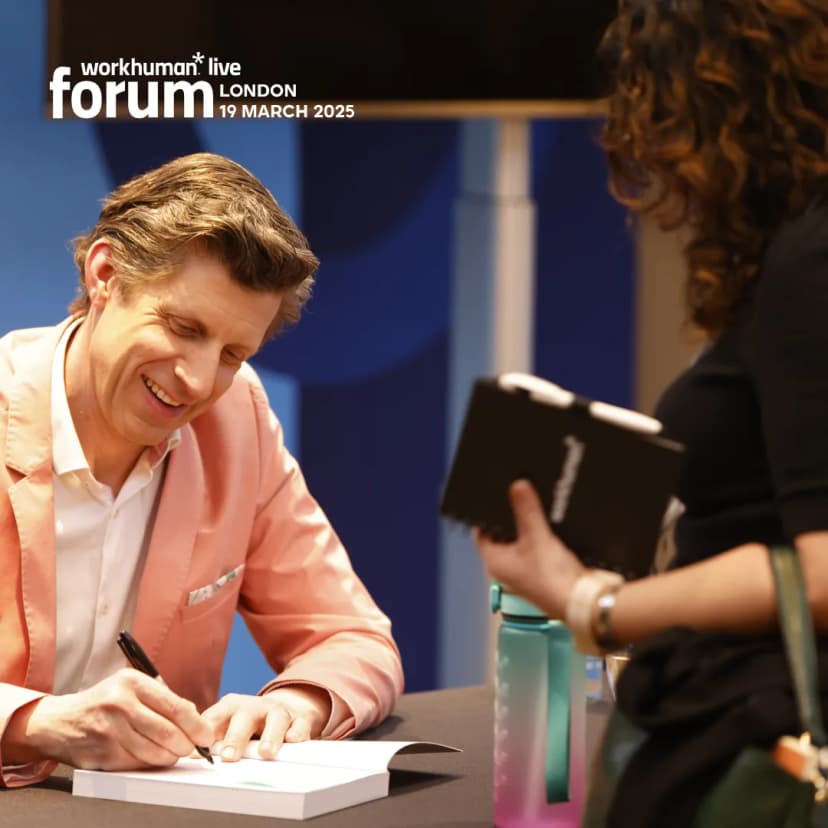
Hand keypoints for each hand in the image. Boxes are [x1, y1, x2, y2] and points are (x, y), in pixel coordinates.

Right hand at [3, 669, 213, 769]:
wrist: (62, 721)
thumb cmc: (106, 702)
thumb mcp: (132, 687)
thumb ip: (162, 699)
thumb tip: (196, 718)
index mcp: (133, 682)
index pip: (176, 706)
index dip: (196, 725)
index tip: (207, 735)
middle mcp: (120, 703)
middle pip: (167, 732)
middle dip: (187, 745)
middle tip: (193, 749)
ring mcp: (109, 729)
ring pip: (153, 751)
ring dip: (170, 757)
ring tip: (174, 754)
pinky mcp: (101, 753)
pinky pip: (136, 763)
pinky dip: (149, 764)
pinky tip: (152, 758)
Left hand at [203, 685, 331, 761]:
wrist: (283, 708)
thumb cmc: (248, 723)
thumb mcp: (226, 725)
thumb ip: (211, 739)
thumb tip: (191, 758)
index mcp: (230, 707)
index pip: (215, 718)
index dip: (206, 733)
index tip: (198, 752)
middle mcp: (254, 707)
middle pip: (244, 718)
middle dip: (236, 737)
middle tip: (229, 756)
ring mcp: (278, 712)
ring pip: (275, 719)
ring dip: (270, 735)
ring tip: (265, 752)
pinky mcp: (299, 720)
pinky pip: (299, 725)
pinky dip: (297, 733)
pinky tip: (293, 741)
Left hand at [474, 480, 585, 617]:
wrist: (582, 601)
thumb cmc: (553, 580)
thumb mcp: (537, 537)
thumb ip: (527, 510)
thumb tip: (517, 486)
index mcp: (496, 562)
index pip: (481, 532)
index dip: (486, 514)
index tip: (494, 496)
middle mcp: (508, 567)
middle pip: (503, 534)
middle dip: (510, 516)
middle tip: (516, 493)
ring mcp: (526, 569)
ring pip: (521, 539)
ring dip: (527, 524)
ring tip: (532, 503)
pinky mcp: (544, 568)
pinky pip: (538, 545)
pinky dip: (541, 533)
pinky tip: (550, 522)